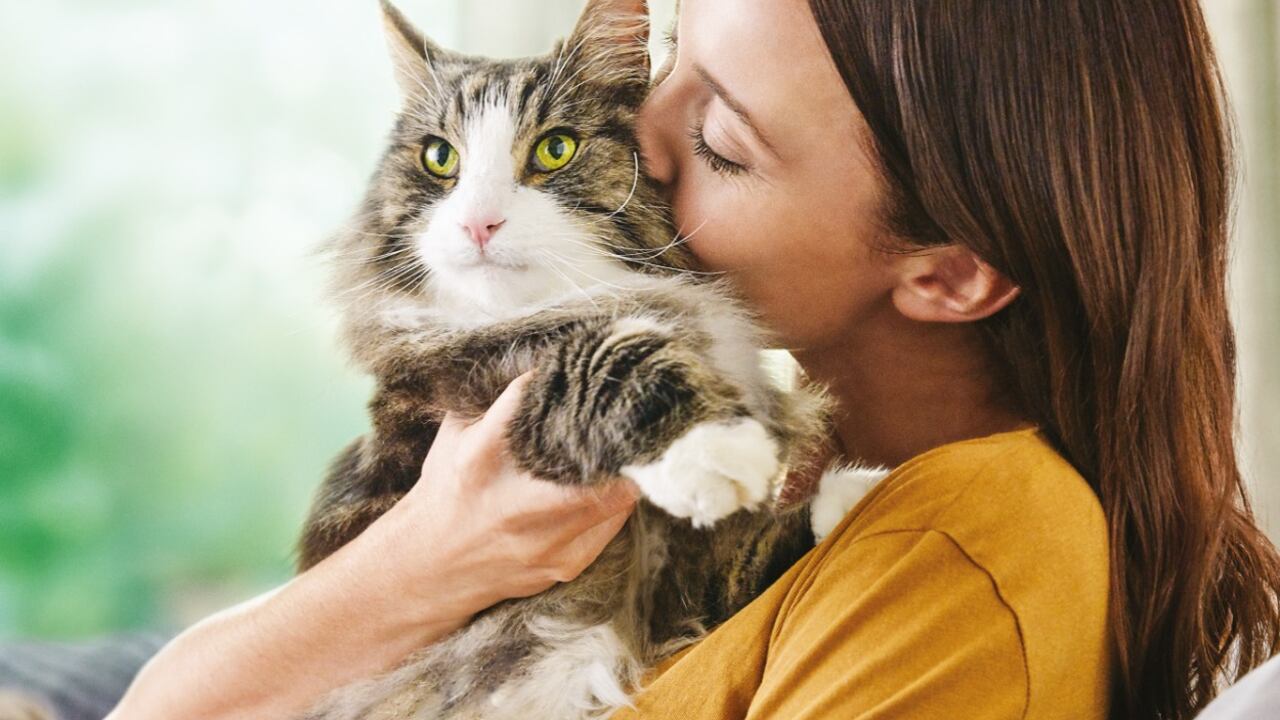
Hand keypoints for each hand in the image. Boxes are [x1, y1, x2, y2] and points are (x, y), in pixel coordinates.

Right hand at [361, 372, 641, 625]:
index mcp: (481, 460)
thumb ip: (494, 401)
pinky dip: (617, 500)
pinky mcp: (566, 565)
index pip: (536, 407)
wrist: (427, 568)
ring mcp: (546, 542)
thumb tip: (544, 360)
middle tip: (634, 415)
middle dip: (621, 438)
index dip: (571, 386)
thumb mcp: (455, 437)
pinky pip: (613, 525)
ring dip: (627, 468)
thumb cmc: (447, 490)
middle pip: (597, 464)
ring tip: (634, 444)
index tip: (593, 372)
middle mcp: (516, 505)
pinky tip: (612, 483)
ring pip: (618, 498)